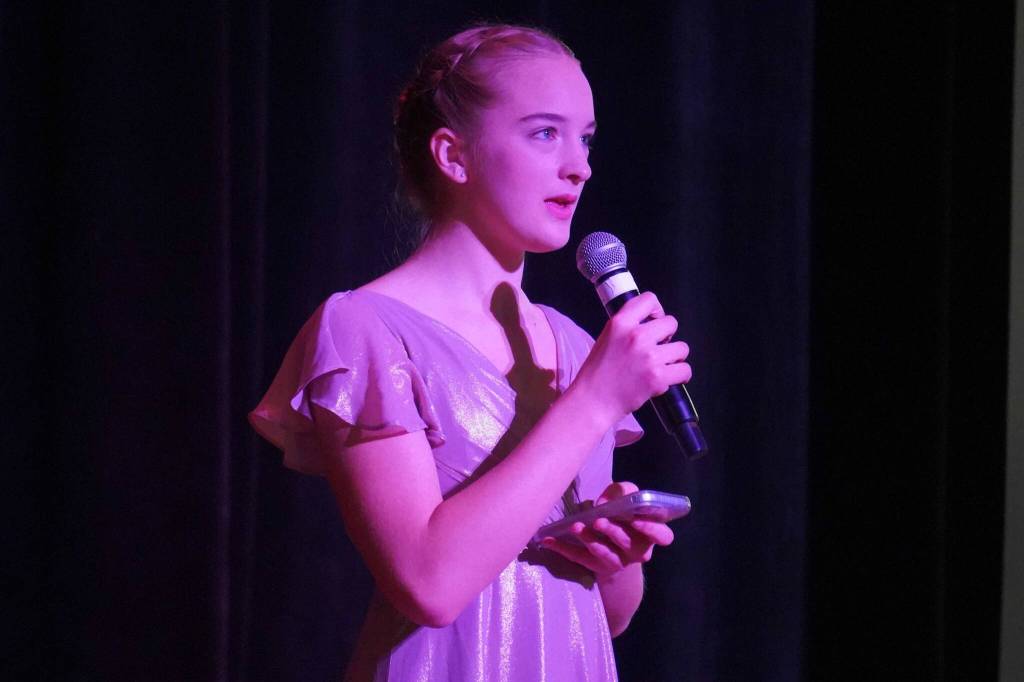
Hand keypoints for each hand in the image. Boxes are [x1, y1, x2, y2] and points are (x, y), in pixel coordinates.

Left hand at [538, 481, 674, 579]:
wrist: (615, 548)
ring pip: (606, 554)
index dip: (651, 530)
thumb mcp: (626, 500)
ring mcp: (619, 562)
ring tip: (576, 527)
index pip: (662, 535)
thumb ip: (620, 493)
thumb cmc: (623, 517)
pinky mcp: (598, 568)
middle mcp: (638, 551)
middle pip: (629, 544)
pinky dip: (563, 549)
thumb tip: (602, 503)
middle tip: (599, 521)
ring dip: (590, 540)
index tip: (636, 520)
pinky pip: (581, 560)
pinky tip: (548, 541)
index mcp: (650, 533)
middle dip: (613, 531)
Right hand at [571, 292, 691, 424]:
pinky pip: (685, 370)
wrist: (593, 400)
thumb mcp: (606, 338)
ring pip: (682, 348)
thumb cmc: (598, 372)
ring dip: (675, 357)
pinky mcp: (657, 377)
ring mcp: (649, 356)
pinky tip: (668, 378)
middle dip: (667, 336)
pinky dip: (680, 376)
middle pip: (671, 323)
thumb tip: (653, 323)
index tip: (655, 321)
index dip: (656, 310)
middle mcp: (636, 336)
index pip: (649, 299)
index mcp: (620, 323)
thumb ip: (627, 327)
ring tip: (662, 365)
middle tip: (657, 349)